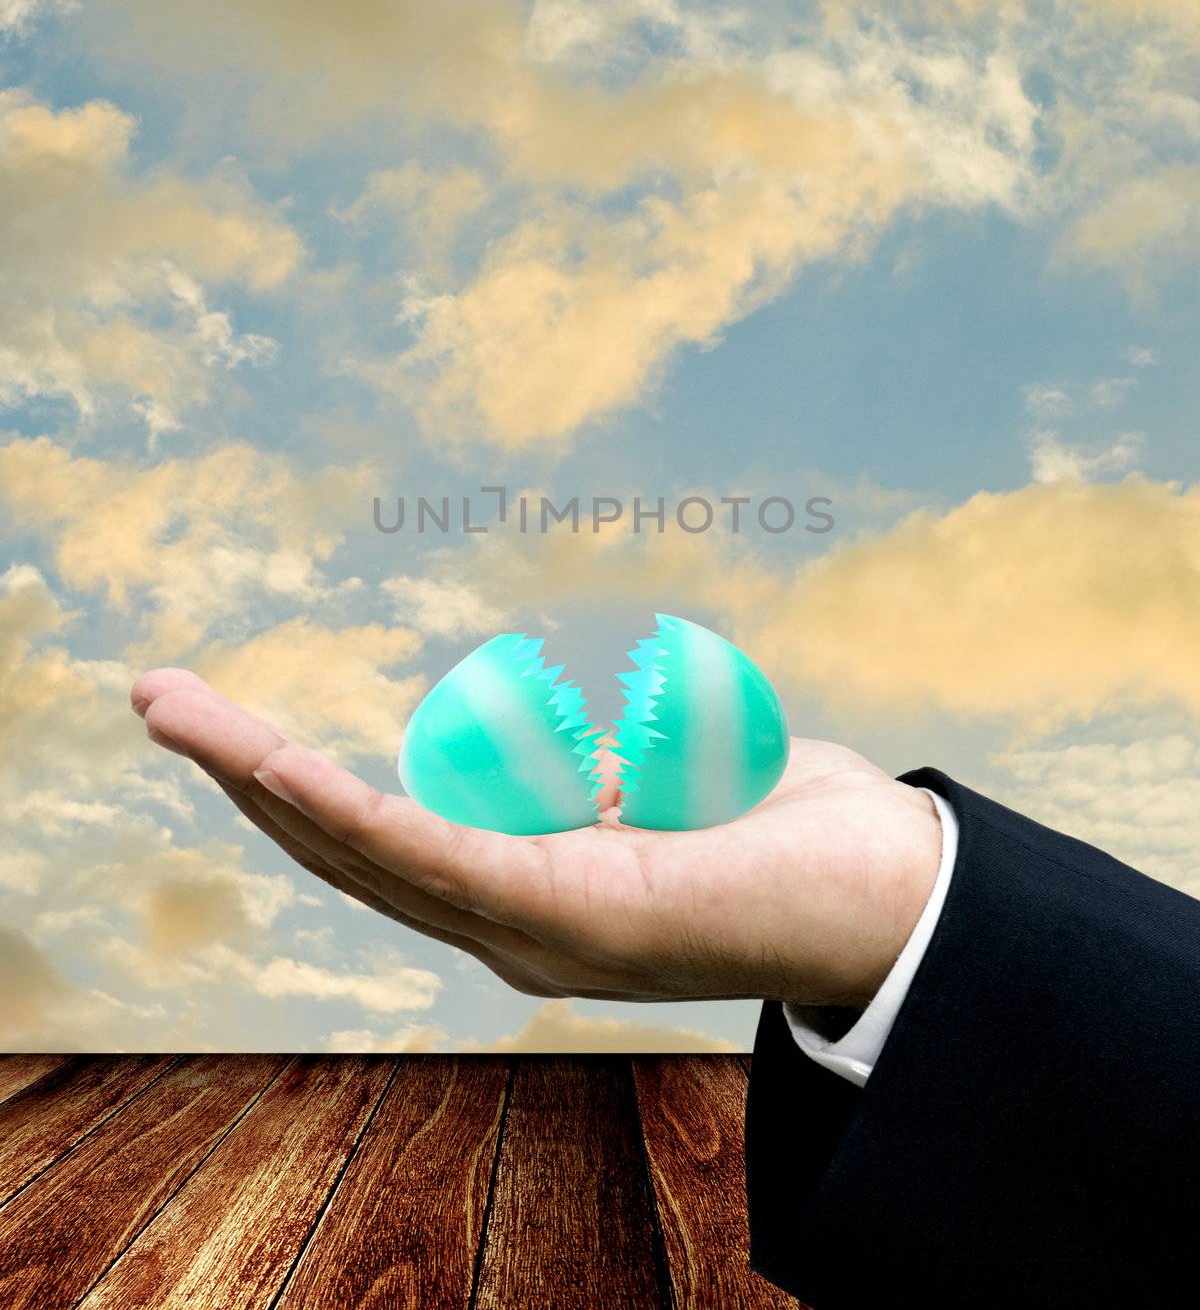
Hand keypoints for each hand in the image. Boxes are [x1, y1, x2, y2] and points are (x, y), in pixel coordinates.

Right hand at [131, 668, 941, 1010]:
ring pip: (359, 845)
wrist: (893, 892)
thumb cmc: (785, 832)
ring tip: (173, 709)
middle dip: (235, 769)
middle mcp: (504, 924)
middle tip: (152, 696)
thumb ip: (604, 779)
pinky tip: (271, 763)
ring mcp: (525, 926)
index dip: (288, 785)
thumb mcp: (669, 786)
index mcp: (521, 892)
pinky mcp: (563, 914)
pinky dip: (344, 809)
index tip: (221, 724)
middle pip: (341, 843)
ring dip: (254, 774)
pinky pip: (433, 854)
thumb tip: (573, 763)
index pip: (378, 836)